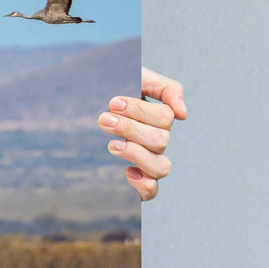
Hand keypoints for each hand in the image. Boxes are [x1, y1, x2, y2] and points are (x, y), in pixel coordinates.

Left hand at [99, 66, 186, 200]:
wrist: (86, 98)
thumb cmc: (114, 85)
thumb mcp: (139, 76)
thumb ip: (166, 88)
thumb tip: (182, 114)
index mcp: (160, 117)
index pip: (165, 118)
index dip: (139, 111)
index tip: (113, 102)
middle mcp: (158, 139)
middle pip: (161, 141)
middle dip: (130, 128)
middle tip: (104, 118)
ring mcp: (148, 159)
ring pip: (161, 167)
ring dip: (136, 154)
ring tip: (111, 144)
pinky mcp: (136, 176)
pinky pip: (151, 191)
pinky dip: (143, 184)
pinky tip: (126, 171)